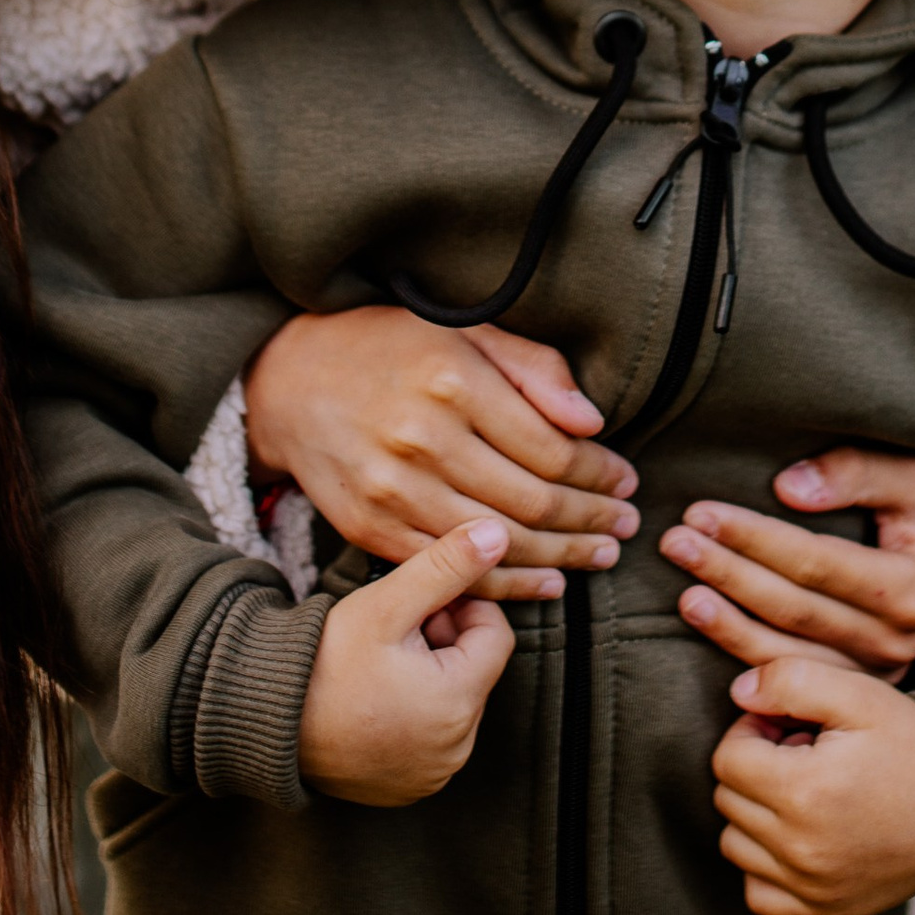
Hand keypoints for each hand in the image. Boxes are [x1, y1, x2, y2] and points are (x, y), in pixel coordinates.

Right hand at [244, 308, 637, 601]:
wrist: (288, 382)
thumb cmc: (387, 346)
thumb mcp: (463, 330)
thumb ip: (533, 368)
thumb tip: (592, 423)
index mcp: (451, 381)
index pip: (551, 448)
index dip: (600, 472)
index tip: (626, 479)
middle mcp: (421, 438)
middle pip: (532, 501)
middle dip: (591, 519)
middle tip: (626, 524)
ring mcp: (393, 490)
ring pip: (499, 544)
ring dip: (562, 558)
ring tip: (599, 555)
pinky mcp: (371, 528)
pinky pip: (453, 571)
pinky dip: (507, 584)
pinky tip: (546, 584)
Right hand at [297, 521, 515, 805]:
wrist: (266, 720)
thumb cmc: (324, 660)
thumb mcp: (386, 604)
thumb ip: (446, 566)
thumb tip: (498, 533)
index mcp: (457, 702)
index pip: (495, 635)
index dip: (463, 606)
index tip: (422, 600)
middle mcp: (455, 749)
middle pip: (475, 671)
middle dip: (445, 641)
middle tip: (396, 627)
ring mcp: (432, 774)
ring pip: (454, 704)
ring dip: (430, 676)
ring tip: (381, 662)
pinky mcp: (409, 788)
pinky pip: (432, 740)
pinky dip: (414, 714)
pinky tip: (375, 697)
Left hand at [665, 450, 914, 674]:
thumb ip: (856, 472)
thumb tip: (786, 487)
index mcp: (909, 588)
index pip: (815, 562)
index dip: (754, 537)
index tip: (702, 512)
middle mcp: (895, 639)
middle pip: (794, 609)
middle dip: (728, 574)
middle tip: (675, 543)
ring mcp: (877, 672)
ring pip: (786, 653)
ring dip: (727, 624)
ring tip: (682, 593)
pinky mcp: (859, 689)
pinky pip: (793, 678)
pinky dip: (747, 658)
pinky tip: (712, 635)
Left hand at [709, 652, 914, 914]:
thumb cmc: (913, 745)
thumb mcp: (860, 694)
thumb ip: (791, 680)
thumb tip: (738, 694)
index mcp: (805, 792)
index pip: (727, 758)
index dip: (753, 731)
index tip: (790, 727)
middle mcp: (802, 849)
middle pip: (728, 799)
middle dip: (755, 768)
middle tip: (803, 755)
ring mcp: (813, 888)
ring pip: (735, 844)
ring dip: (755, 813)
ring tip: (805, 792)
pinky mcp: (825, 912)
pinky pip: (758, 893)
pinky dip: (765, 865)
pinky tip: (799, 836)